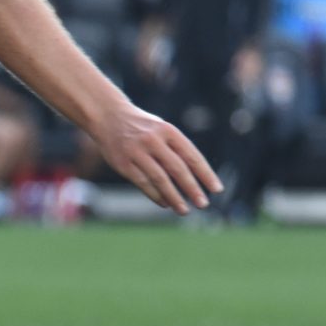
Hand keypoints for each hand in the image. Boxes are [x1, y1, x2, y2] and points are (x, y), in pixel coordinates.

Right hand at [93, 103, 220, 214]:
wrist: (108, 116)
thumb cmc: (142, 127)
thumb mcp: (161, 130)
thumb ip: (176, 150)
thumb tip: (194, 180)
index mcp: (168, 131)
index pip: (191, 155)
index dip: (205, 174)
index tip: (216, 189)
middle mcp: (153, 140)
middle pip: (177, 168)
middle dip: (192, 188)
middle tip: (203, 204)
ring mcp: (137, 152)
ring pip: (160, 179)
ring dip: (174, 197)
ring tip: (184, 210)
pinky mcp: (123, 163)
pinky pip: (143, 183)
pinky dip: (156, 195)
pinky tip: (165, 204)